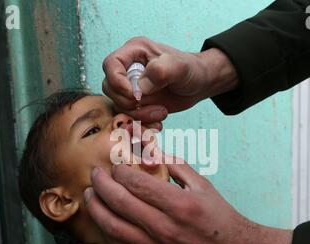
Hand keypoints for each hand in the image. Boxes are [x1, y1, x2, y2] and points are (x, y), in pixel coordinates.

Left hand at [84, 157, 294, 243]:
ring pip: (113, 226)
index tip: (116, 165)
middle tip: (95, 173)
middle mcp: (165, 227)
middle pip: (120, 202)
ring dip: (96, 208)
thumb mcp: (202, 184)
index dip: (120, 171)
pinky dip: (106, 230)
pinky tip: (102, 219)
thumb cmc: (219, 215)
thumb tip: (150, 153)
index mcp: (179, 204)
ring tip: (90, 194)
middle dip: (102, 183)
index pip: (137, 183)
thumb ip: (175, 165)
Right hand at [102, 37, 238, 123]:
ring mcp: (131, 88)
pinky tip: (158, 124)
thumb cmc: (191, 70)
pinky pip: (129, 117)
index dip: (117, 82)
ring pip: (119, 106)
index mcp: (134, 52)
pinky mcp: (136, 104)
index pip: (110, 64)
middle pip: (111, 89)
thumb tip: (140, 88)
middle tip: (156, 108)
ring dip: (139, 116)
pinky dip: (142, 124)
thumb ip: (161, 71)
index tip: (135, 95)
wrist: (199, 84)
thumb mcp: (180, 67)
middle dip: (130, 104)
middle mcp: (128, 69)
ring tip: (162, 114)